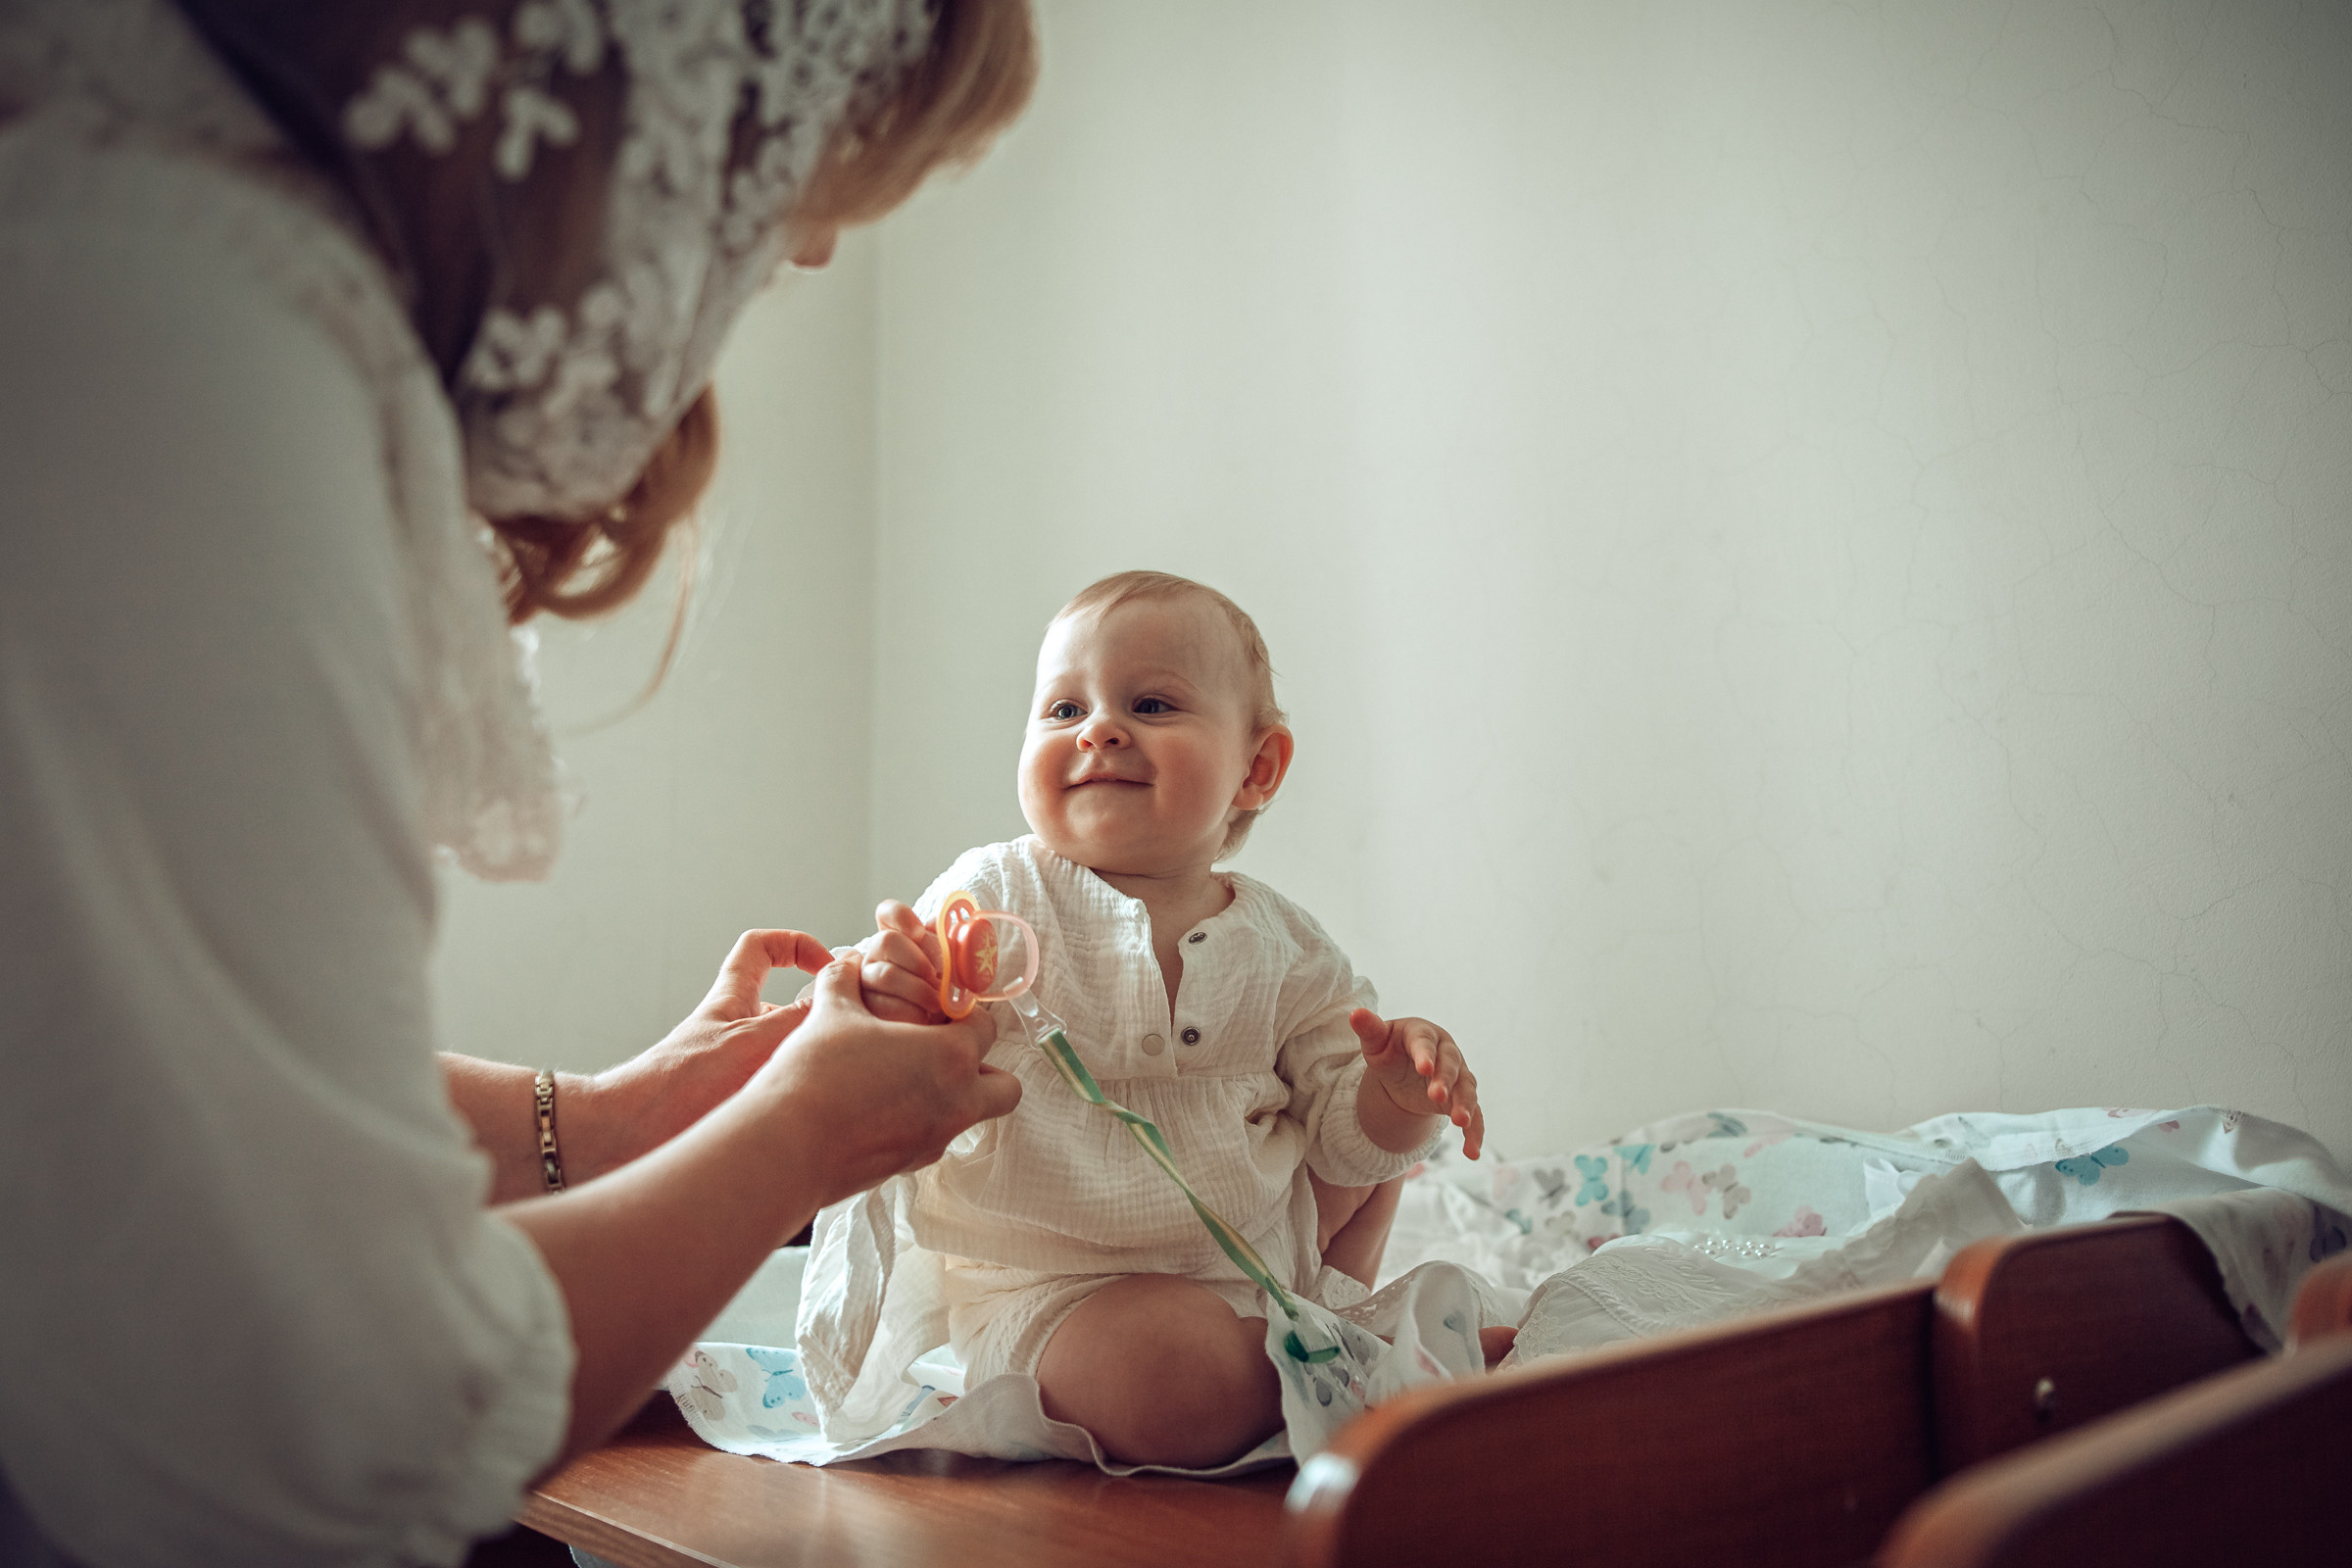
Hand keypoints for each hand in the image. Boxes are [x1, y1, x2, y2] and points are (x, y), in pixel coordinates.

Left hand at [564, 929, 833, 1180]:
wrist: (623, 1141)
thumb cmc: (676, 1087)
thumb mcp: (752, 1042)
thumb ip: (801, 1018)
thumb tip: (845, 994)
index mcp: (731, 1000)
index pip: (761, 948)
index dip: (797, 945)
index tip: (830, 967)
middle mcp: (732, 1032)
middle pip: (783, 1010)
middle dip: (819, 1022)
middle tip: (851, 1039)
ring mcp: (731, 1072)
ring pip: (785, 1057)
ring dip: (811, 1069)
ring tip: (840, 1093)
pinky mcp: (731, 1108)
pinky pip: (776, 1098)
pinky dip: (796, 1109)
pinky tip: (817, 1129)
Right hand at [755, 954, 1018, 1208]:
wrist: (786, 1146)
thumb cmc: (816, 1074)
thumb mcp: (831, 1011)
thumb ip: (845, 980)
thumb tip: (847, 964)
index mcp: (951, 1056)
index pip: (986, 1027)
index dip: (964, 1013)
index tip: (938, 1008)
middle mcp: (957, 1102)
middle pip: (1004, 1086)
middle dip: (984, 1067)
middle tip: (942, 1050)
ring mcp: (936, 1139)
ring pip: (970, 1116)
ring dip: (952, 1096)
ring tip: (904, 1078)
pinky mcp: (909, 1167)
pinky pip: (933, 1139)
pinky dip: (921, 1122)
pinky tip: (878, 1108)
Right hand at [850, 899, 949, 1023]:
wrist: (938, 1040)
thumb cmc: (945, 1000)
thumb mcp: (953, 972)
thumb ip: (951, 948)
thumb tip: (951, 929)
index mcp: (899, 942)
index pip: (889, 914)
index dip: (901, 916)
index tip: (920, 931)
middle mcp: (877, 958)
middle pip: (886, 940)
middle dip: (919, 958)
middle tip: (939, 976)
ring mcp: (866, 984)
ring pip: (885, 974)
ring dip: (919, 989)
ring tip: (938, 1004)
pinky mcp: (865, 1012)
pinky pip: (884, 1006)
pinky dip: (911, 1013)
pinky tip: (924, 1020)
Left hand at [1349, 1009, 1484, 1159]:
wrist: (1406, 1068)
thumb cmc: (1389, 1049)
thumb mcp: (1376, 1041)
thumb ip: (1369, 1029)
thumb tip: (1355, 1014)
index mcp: (1423, 1033)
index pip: (1425, 1043)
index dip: (1425, 1055)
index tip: (1424, 1069)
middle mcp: (1447, 1051)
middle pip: (1451, 1064)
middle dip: (1445, 1080)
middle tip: (1437, 1096)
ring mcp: (1458, 1075)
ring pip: (1467, 1088)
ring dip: (1465, 1104)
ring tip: (1461, 1122)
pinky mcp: (1461, 1098)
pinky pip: (1474, 1115)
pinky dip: (1475, 1132)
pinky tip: (1471, 1152)